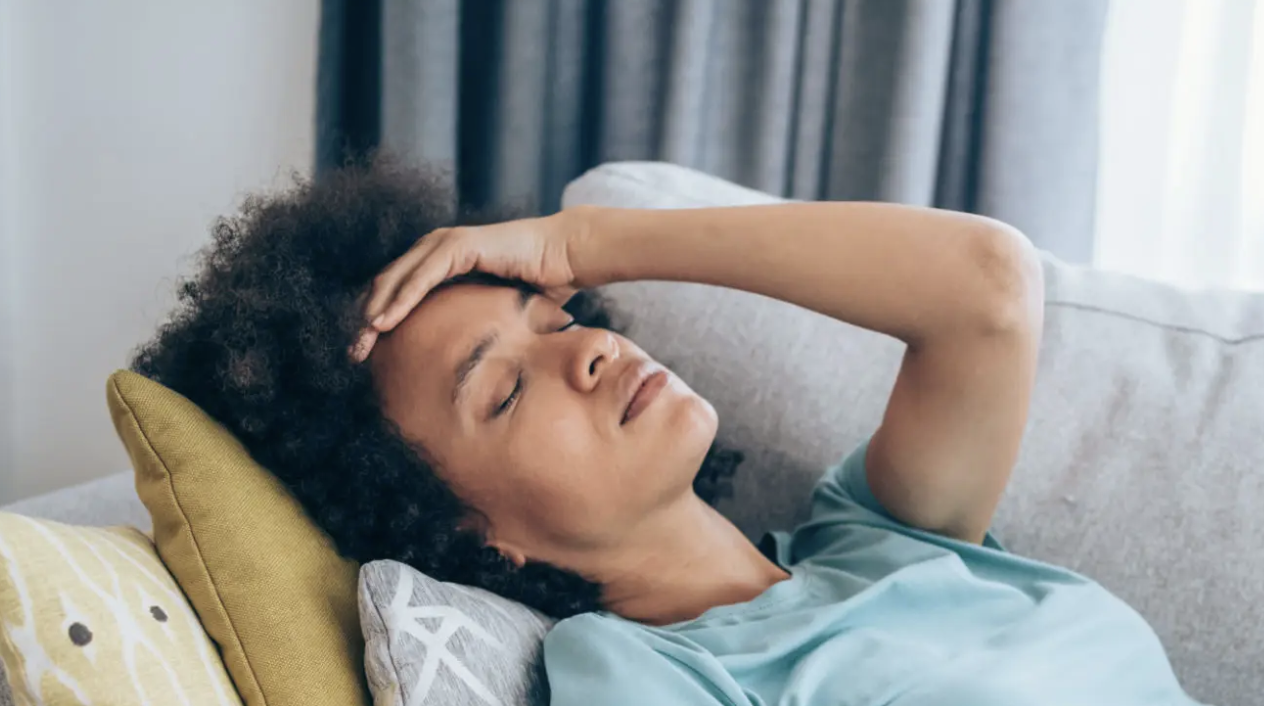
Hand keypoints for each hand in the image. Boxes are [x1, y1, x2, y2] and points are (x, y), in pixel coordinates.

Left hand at [351, 210, 586, 361]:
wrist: (568, 257)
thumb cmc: (540, 285)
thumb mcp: (493, 311)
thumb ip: (471, 325)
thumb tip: (464, 362)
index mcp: (440, 263)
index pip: (397, 291)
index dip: (377, 321)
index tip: (365, 355)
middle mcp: (436, 249)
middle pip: (387, 285)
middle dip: (366, 321)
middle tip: (352, 355)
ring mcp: (445, 243)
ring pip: (396, 280)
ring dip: (375, 312)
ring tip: (361, 343)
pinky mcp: (459, 245)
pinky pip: (421, 276)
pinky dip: (400, 299)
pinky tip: (383, 323)